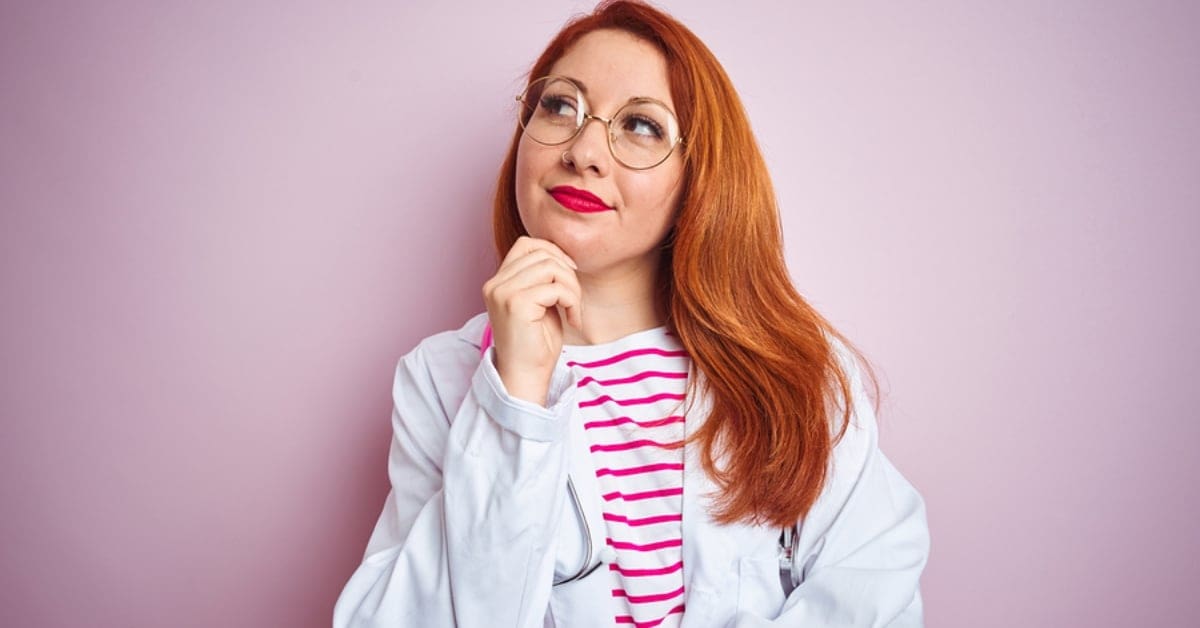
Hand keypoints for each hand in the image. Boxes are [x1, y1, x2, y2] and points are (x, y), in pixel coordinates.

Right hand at [482, 237, 582, 405]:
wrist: (525, 378)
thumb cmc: (536, 345)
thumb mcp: (539, 303)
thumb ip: (543, 278)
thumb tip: (563, 255)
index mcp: (498, 281)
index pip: (527, 245)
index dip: (554, 252)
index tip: (570, 275)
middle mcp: (495, 284)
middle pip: (542, 253)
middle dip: (568, 273)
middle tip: (574, 300)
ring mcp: (503, 292)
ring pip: (551, 267)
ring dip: (572, 288)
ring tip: (573, 310)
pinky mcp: (516, 304)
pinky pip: (556, 288)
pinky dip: (572, 302)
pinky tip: (572, 320)